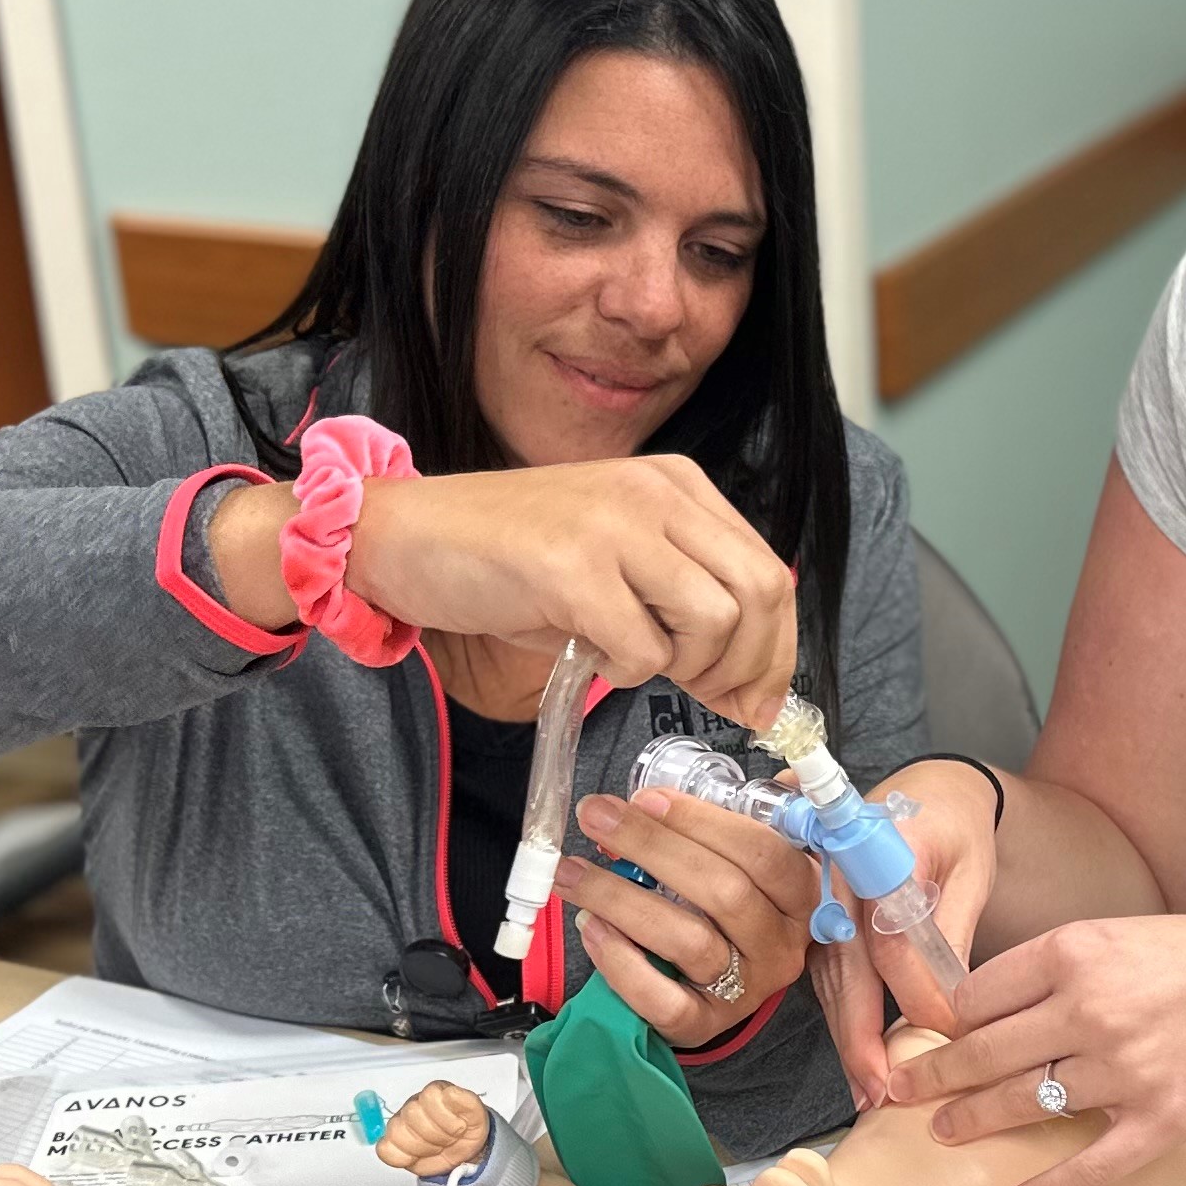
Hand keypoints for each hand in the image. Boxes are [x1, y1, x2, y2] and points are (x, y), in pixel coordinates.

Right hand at [362, 457, 797, 727]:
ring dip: (683, 668)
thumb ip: (684, 608)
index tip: (760, 699)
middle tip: (708, 698)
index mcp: (676, 485)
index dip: (776, 648)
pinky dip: (624, 672)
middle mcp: (656, 493)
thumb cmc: (509, 561)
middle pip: (758, 594)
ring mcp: (615, 524)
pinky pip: (642, 649)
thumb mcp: (616, 568)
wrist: (408, 536)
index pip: (768, 571)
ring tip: (631, 661)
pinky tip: (587, 651)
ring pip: (712, 621)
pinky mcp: (573, 566)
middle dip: (746, 667)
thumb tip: (751, 687)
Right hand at [372, 1079, 494, 1177]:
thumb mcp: (477, 1115)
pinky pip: (385, 1150)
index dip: (447, 1117)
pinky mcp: (392, 1143)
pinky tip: (418, 1156)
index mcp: (434, 1092)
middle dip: (437, 1134)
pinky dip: (402, 1157)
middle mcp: (414, 1104)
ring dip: (422, 1147)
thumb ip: (467, 1101)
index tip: (460, 1127)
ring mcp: (400, 1123)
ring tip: (436, 1147)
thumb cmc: (467, 1129)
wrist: (465, 1151)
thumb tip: (451, 1093)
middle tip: (449, 1139)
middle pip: (412, 1115)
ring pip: (397, 1132)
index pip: (429, 1097)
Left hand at [563, 786, 821, 1048]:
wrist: (728, 986)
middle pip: (723, 892)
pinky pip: (664, 1000)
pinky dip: (622, 964)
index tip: (644, 798)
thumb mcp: (754, 864)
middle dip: (651, 846)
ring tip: (571, 872)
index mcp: (800, 895)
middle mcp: (780, 945)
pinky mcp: (705, 1026)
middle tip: (595, 816)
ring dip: (622, 899)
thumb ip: (746, 822)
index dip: (702, 821)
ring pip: (688, 942)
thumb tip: (748, 776)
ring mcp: (745, 990)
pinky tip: (590, 928)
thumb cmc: (734, 909)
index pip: (763, 852)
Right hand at [811, 760, 1001, 1105]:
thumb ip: (956, 928)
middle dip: (861, 1037)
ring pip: (830, 981)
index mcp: (877, 853)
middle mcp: (837, 878)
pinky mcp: (821, 921)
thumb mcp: (971, 869)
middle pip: (846, 969)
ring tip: (869, 1092)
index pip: (892, 939)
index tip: (948, 1036)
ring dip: (849, 1039)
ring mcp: (821, 900)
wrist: (927, 791)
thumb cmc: (954, 828)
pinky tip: (860, 1062)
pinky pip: (829, 977)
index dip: (919, 994)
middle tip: (881, 1093)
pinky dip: (844, 1020)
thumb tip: (956, 1002)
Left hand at [887, 911, 1185, 1185]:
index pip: (979, 993)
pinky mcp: (1160, 1119)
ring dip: (973, 1123)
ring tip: (944, 1132)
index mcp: (1077, 950)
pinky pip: (1086, 1165)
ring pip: (1023, 1105)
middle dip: (933, 1078)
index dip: (940, 1021)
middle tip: (898, 1094)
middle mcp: (1092, 1007)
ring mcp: (1125, 1068)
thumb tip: (988, 1005)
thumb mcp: (1124, 935)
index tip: (919, 1039)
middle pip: (985, 1052)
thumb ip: (1060, 966)